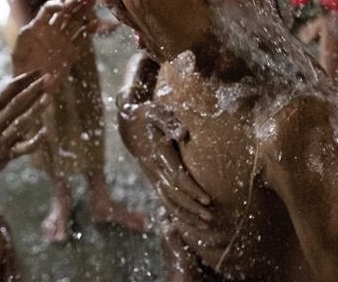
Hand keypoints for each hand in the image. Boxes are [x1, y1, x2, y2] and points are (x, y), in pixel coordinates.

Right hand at [0, 71, 52, 167]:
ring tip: (49, 97)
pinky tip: (46, 130)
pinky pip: (24, 148)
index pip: (8, 90)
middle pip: (16, 103)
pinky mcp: (10, 154)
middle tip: (50, 77)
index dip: (25, 79)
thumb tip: (34, 76)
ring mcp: (2, 139)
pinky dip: (35, 140)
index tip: (41, 70)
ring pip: (21, 123)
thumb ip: (10, 95)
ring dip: (35, 110)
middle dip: (33, 89)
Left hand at [12, 0, 95, 78]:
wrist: (31, 88)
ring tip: (93, 2)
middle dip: (76, 2)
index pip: (47, 10)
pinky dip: (88, 30)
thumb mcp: (18, 52)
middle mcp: (51, 30)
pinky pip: (81, 37)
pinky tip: (96, 24)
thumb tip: (29, 27)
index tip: (63, 7)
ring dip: (84, 11)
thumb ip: (24, 38)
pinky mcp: (71, 51)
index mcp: (38, 28)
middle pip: (65, 11)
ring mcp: (62, 40)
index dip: (55, 5)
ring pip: (75, 21)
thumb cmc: (20, 69)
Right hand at [119, 101, 213, 230]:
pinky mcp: (154, 180)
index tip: (207, 199)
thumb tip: (183, 133)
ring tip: (205, 225)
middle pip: (173, 194)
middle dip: (191, 208)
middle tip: (210, 218)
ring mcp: (152, 177)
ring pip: (168, 202)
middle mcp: (154, 169)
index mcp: (157, 153)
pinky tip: (192, 221)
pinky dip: (178, 213)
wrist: (128, 125)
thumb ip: (169, 121)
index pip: (176, 177)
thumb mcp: (156, 112)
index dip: (192, 190)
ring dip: (186, 215)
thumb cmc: (147, 115)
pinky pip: (165, 201)